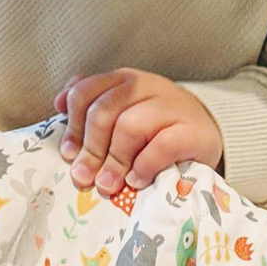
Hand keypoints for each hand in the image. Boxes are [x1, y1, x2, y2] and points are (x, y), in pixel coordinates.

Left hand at [55, 69, 221, 195]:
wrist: (207, 131)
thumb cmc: (157, 126)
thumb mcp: (125, 110)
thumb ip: (93, 104)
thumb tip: (59, 103)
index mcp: (123, 81)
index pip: (85, 92)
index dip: (72, 125)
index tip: (68, 152)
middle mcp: (145, 86)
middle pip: (104, 110)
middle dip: (90, 147)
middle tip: (83, 176)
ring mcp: (171, 107)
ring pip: (130, 126)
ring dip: (114, 160)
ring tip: (108, 184)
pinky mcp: (192, 131)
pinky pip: (162, 145)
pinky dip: (144, 166)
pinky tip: (137, 180)